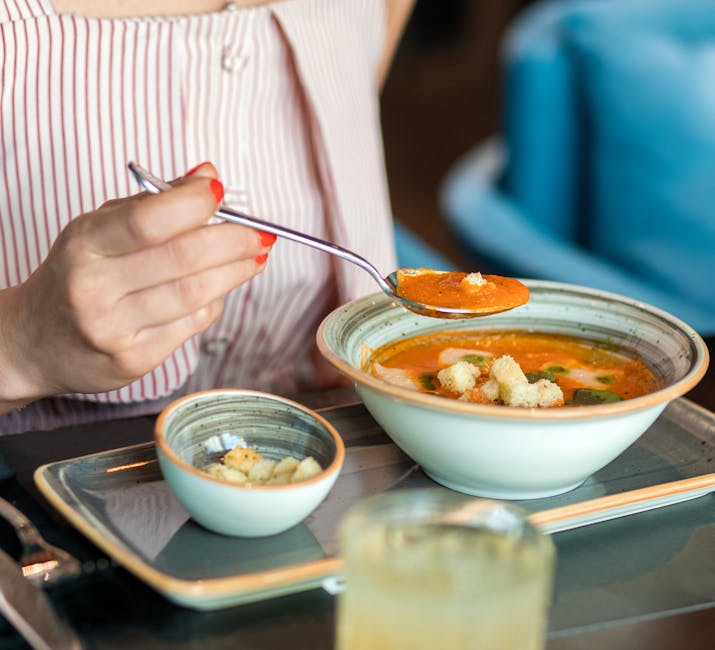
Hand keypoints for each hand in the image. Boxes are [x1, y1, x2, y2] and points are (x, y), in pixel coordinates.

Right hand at [0, 163, 274, 409]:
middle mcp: (95, 287)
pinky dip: (214, 302)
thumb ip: (154, 202)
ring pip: (196, 294)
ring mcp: (114, 328)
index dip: (195, 202)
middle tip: (260, 234)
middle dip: (235, 241)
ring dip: (237, 272)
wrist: (34, 344)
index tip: (221, 191)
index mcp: (85, 244)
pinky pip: (192, 324)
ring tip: (255, 258)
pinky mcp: (133, 360)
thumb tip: (208, 176)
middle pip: (185, 258)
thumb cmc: (77, 276)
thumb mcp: (99, 229)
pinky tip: (219, 290)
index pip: (149, 219)